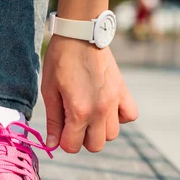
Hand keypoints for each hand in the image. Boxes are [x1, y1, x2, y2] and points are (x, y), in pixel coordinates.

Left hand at [41, 36, 138, 152]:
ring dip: (99, 129)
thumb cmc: (60, 60)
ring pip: (112, 134)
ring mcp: (114, 101)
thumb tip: (52, 144)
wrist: (81, 33)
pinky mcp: (123, 91)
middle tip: (73, 121)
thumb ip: (53, 120)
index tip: (59, 129)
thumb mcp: (49, 91)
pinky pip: (130, 116)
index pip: (73, 146)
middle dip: (81, 138)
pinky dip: (119, 117)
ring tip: (89, 112)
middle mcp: (100, 110)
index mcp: (79, 111)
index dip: (63, 140)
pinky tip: (106, 107)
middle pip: (95, 145)